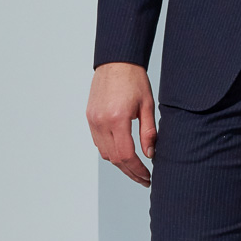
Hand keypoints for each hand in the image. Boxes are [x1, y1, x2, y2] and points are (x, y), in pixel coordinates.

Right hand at [86, 62, 156, 185]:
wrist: (116, 62)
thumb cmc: (134, 80)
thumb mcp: (148, 105)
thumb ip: (149, 132)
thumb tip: (150, 154)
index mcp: (117, 119)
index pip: (126, 155)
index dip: (138, 170)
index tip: (148, 177)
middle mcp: (101, 122)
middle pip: (114, 158)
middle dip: (130, 172)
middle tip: (144, 179)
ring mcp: (93, 120)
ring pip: (105, 153)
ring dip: (120, 163)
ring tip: (135, 168)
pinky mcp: (90, 117)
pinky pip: (99, 142)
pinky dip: (110, 151)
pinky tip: (122, 153)